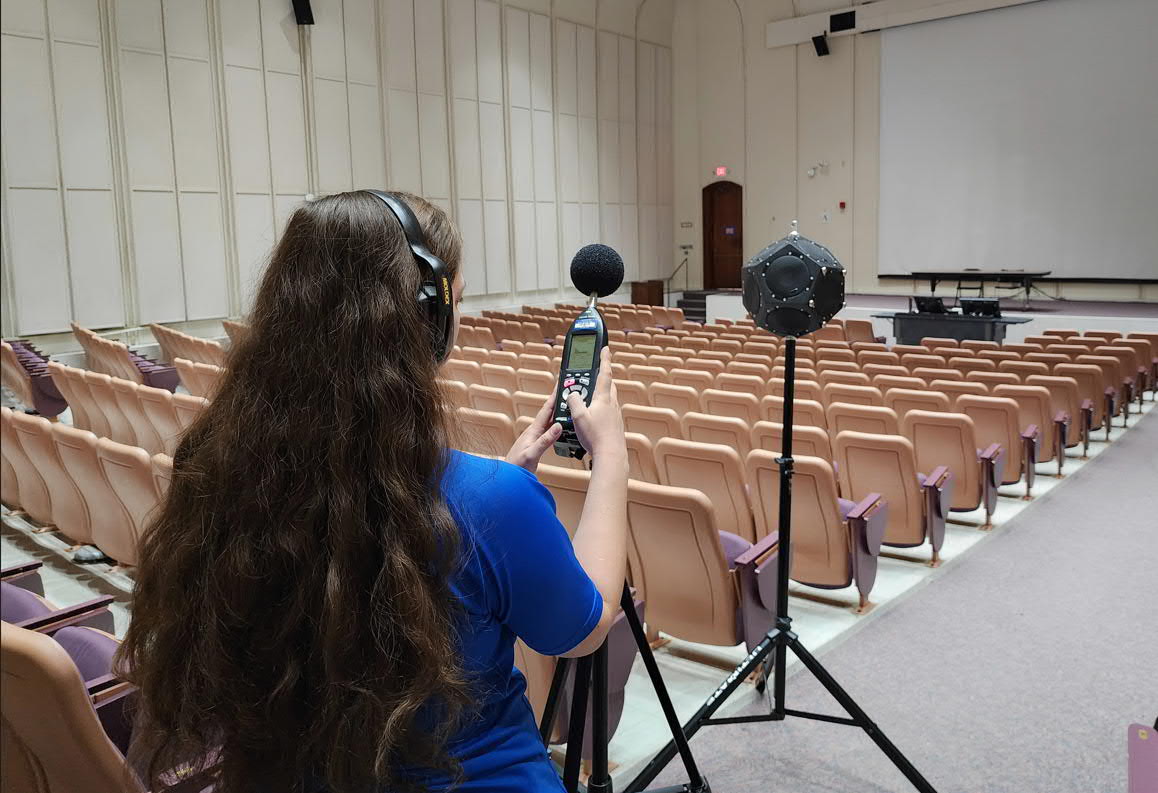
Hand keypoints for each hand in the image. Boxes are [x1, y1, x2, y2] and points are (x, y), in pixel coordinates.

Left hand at [506, 392, 563, 472]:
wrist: (508, 477)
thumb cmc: (516, 467)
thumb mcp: (532, 454)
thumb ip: (544, 441)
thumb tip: (558, 426)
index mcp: (533, 430)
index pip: (546, 410)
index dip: (554, 397)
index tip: (560, 385)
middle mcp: (535, 431)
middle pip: (549, 412)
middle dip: (558, 400)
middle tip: (568, 390)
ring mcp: (536, 437)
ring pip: (550, 421)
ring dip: (559, 412)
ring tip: (568, 404)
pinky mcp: (538, 444)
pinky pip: (550, 430)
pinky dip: (558, 425)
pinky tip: (562, 425)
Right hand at [566, 347, 626, 468]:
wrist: (611, 454)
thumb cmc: (595, 436)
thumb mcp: (578, 416)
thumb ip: (573, 401)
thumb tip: (572, 394)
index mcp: (603, 398)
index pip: (605, 373)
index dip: (604, 359)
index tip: (605, 348)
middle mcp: (612, 404)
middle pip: (608, 385)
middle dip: (601, 378)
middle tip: (593, 374)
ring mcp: (615, 415)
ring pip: (609, 399)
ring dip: (600, 395)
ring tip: (588, 399)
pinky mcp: (615, 425)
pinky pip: (608, 412)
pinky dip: (600, 410)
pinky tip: (593, 418)